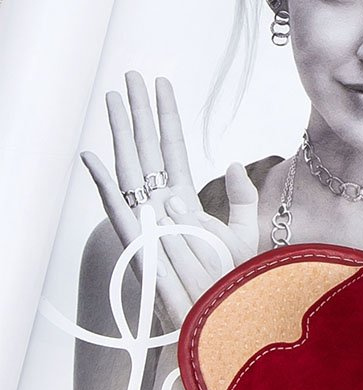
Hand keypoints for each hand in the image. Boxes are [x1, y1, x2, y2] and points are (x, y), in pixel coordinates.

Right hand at [81, 71, 258, 329]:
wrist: (216, 313)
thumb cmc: (228, 281)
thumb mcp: (244, 234)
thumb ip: (242, 198)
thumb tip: (232, 163)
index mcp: (184, 200)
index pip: (173, 149)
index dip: (167, 117)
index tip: (162, 85)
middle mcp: (161, 204)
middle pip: (147, 149)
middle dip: (138, 112)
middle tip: (131, 76)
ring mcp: (147, 219)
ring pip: (130, 167)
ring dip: (120, 133)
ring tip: (113, 99)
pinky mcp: (137, 241)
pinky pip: (116, 208)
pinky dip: (103, 184)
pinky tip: (92, 157)